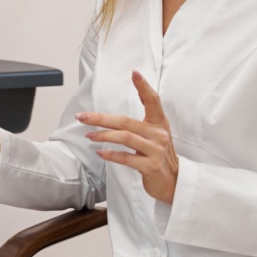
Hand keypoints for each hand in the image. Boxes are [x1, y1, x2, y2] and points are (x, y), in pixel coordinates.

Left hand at [78, 71, 178, 202]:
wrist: (174, 183)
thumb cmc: (159, 156)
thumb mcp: (155, 134)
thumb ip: (145, 118)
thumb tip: (135, 98)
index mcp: (160, 124)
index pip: (153, 100)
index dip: (144, 87)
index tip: (134, 73)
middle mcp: (159, 134)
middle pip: (126, 121)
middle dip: (101, 118)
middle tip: (82, 117)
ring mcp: (156, 151)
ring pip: (125, 138)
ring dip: (103, 135)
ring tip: (88, 135)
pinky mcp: (151, 166)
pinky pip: (127, 158)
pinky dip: (111, 154)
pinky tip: (100, 152)